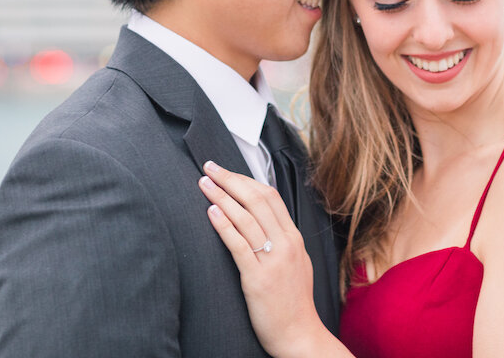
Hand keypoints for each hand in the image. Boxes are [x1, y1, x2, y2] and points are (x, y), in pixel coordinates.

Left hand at [199, 161, 331, 357]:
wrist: (299, 334)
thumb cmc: (293, 302)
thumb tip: (261, 220)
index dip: (246, 179)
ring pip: (246, 218)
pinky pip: (239, 244)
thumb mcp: (296, 263)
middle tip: (209, 168)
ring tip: (203, 183)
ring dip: (222, 196)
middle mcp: (286, 244)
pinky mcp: (258, 278)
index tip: (226, 170)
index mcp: (294, 238)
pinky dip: (224, 224)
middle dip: (230, 180)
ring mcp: (273, 260)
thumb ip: (281, 240)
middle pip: (257, 200)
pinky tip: (211, 212)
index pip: (270, 196)